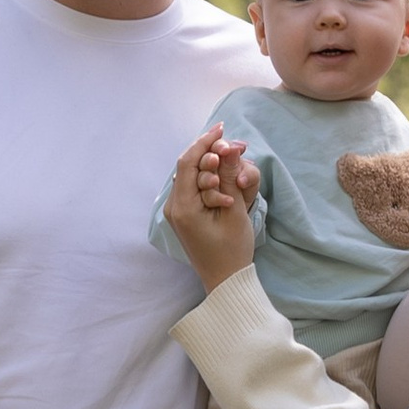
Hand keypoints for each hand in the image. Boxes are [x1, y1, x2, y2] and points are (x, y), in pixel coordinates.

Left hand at [163, 129, 259, 289]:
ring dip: (207, 162)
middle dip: (207, 149)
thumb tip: (228, 148)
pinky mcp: (182, 215)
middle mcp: (173, 207)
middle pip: (185, 166)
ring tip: (228, 151)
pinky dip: (205, 175)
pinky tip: (220, 169)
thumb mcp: (235, 211)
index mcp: (183, 207)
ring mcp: (175, 212)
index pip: (188, 163)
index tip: (222, 128)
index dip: (204, 142)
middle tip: (229, 139)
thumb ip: (229, 178)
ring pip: (188, 175)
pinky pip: (191, 186)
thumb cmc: (232, 251)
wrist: (225, 280)